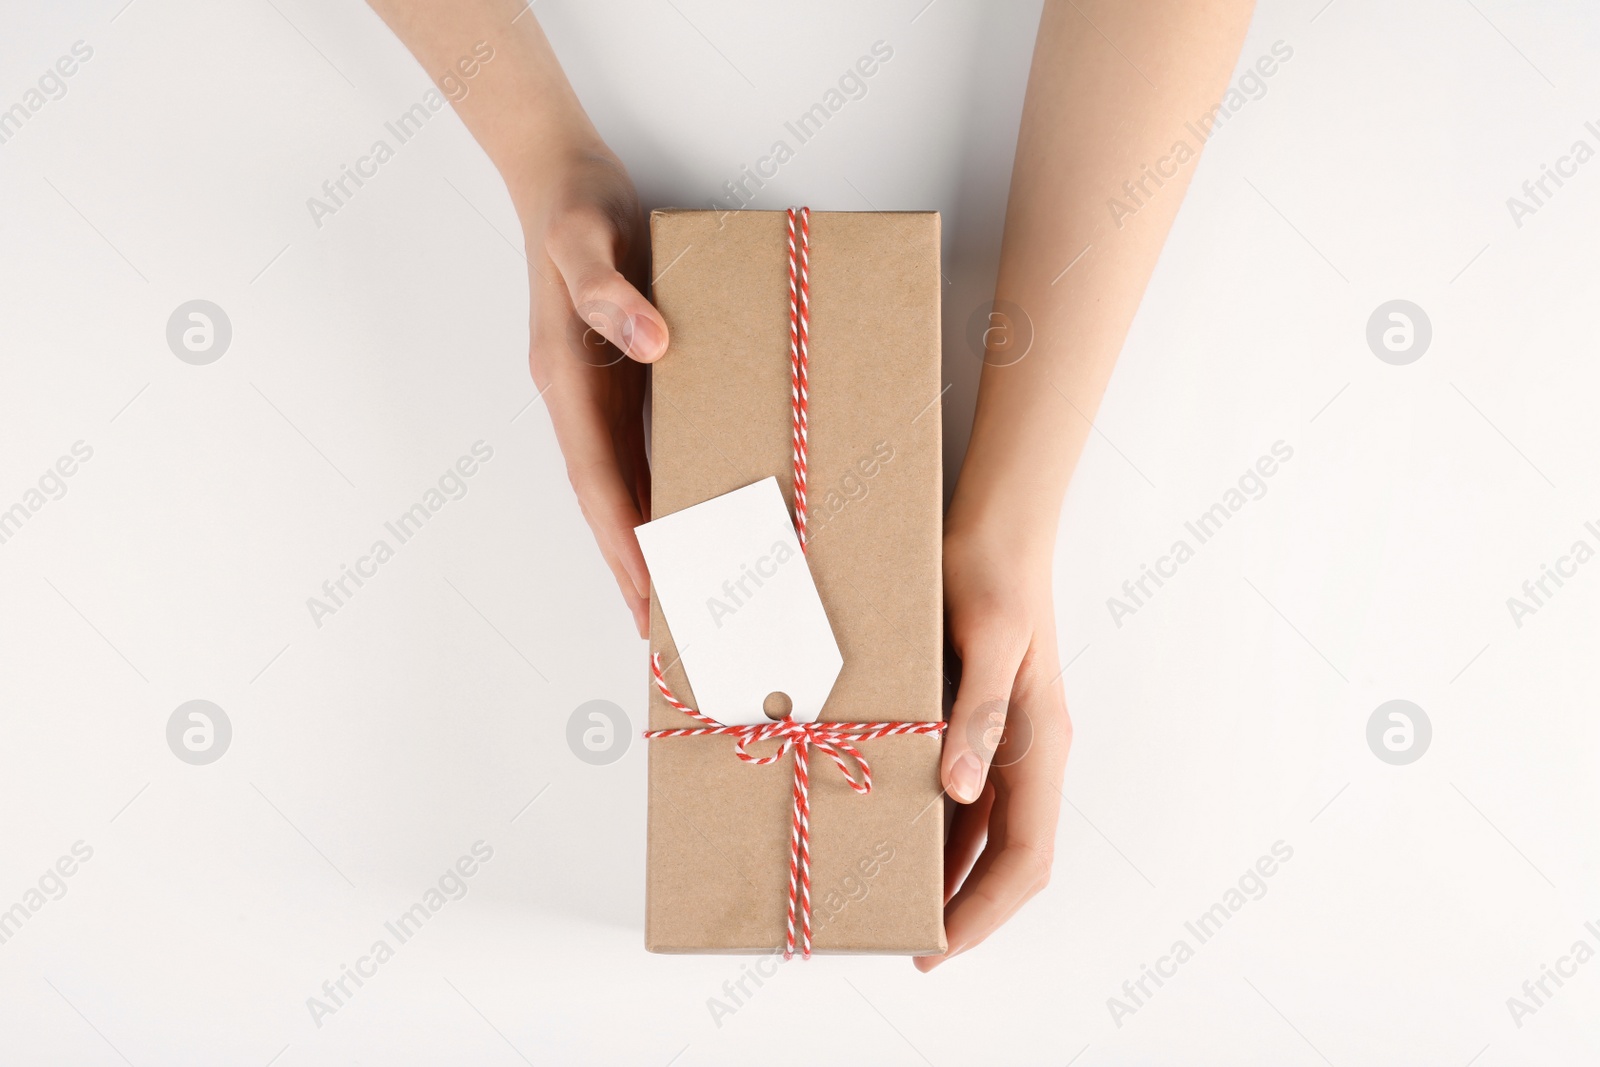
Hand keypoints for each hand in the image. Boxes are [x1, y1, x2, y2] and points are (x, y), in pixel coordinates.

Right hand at [516, 146, 666, 636]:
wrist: (559, 175)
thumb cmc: (574, 206)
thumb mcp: (586, 238)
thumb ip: (609, 291)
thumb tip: (650, 342)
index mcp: (566, 381)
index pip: (598, 481)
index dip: (623, 541)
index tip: (648, 595)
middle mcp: (576, 401)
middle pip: (605, 502)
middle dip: (632, 567)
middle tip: (665, 630)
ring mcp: (592, 395)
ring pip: (618, 487)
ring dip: (641, 544)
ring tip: (675, 600)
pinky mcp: (615, 380)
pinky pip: (633, 455)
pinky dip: (651, 497)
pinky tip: (681, 521)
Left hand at [917, 525, 1070, 970]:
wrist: (996, 526)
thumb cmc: (992, 575)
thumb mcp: (986, 640)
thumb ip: (979, 716)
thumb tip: (963, 793)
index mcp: (1041, 743)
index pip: (1026, 856)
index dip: (985, 909)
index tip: (940, 944)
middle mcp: (1031, 752)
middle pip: (1009, 858)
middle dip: (967, 908)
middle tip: (913, 944)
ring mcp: (1009, 739)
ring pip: (986, 832)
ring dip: (950, 875)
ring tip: (902, 907)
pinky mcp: (982, 720)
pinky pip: (965, 795)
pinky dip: (939, 830)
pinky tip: (903, 842)